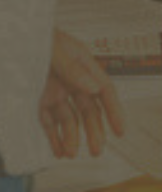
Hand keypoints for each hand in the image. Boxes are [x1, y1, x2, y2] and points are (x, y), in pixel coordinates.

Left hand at [39, 29, 124, 158]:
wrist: (12, 38)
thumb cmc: (34, 37)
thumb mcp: (55, 50)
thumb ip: (73, 69)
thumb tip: (93, 88)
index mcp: (82, 63)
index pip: (104, 89)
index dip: (114, 110)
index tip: (120, 130)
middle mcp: (71, 80)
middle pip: (88, 109)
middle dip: (94, 131)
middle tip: (96, 151)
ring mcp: (55, 91)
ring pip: (69, 119)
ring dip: (72, 138)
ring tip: (71, 154)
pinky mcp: (38, 102)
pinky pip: (49, 123)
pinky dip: (54, 138)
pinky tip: (58, 151)